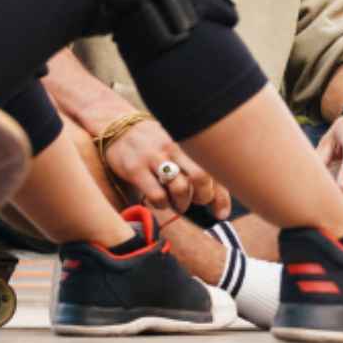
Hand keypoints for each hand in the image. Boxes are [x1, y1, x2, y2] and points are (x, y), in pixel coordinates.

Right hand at [107, 119, 230, 219]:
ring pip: (180, 188)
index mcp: (189, 141)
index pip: (214, 170)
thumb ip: (200, 169)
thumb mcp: (180, 147)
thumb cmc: (157, 143)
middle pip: (201, 177)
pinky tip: (161, 201)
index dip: (221, 197)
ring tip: (178, 203)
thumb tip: (221, 208)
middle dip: (203, 197)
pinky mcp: (136, 169)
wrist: (120, 129)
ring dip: (182, 204)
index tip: (220, 213)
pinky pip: (157, 195)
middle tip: (197, 202)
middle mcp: (175, 147)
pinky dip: (163, 204)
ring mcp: (155, 157)